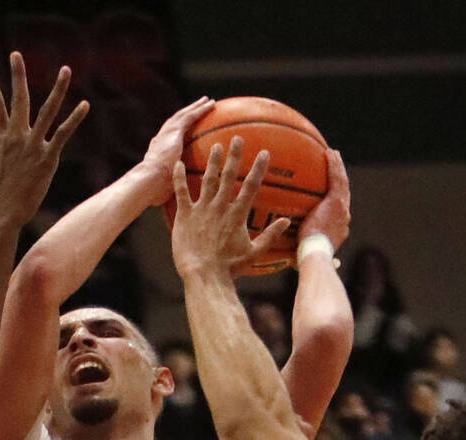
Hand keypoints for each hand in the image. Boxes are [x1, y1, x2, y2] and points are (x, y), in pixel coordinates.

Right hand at [0, 52, 88, 225]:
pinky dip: (74, 119)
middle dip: (17, 75)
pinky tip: (84, 104)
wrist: (0, 218)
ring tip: (66, 69)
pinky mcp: (48, 159)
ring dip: (57, 89)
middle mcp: (15, 138)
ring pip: (46, 111)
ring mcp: (32, 146)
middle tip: (16, 54)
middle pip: (18, 99)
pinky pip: (63, 134)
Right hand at [138, 96, 215, 204]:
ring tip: (207, 101)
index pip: (169, 142)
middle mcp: (161, 141)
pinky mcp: (173, 132)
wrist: (148, 183)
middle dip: (187, 116)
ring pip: (183, 116)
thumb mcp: (166, 192)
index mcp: (158, 154)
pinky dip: (200, 110)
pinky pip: (190, 117)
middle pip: (176, 125)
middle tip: (199, 109)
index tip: (185, 133)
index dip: (178, 135)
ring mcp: (166, 135)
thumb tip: (186, 208)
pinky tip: (211, 104)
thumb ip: (177, 192)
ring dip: (195, 108)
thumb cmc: (154, 194)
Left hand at [170, 136, 290, 278]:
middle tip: (237, 138)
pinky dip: (179, 177)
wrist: (203, 275)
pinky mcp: (184, 215)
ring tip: (215, 145)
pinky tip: (177, 163)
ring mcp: (201, 209)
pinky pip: (181, 192)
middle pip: (228, 176)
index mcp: (237, 214)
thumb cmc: (229, 267)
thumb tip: (288, 221)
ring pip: (207, 179)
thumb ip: (270, 235)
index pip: (251, 186)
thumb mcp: (254, 252)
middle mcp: (220, 207)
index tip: (264, 152)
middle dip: (233, 155)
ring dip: (212, 161)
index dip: (258, 168)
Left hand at [298, 148, 350, 249]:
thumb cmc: (308, 257)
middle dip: (340, 179)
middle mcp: (344, 217)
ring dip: (338, 167)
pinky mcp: (336, 201)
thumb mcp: (306, 253)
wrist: (315, 253)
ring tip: (333, 155)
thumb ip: (302, 251)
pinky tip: (330, 153)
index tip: (332, 192)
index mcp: (339, 229)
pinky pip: (336, 179)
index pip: (340, 210)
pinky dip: (334, 165)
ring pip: (342, 182)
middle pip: (344, 192)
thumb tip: (293, 261)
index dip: (337, 198)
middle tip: (336, 166)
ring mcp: (342, 208)